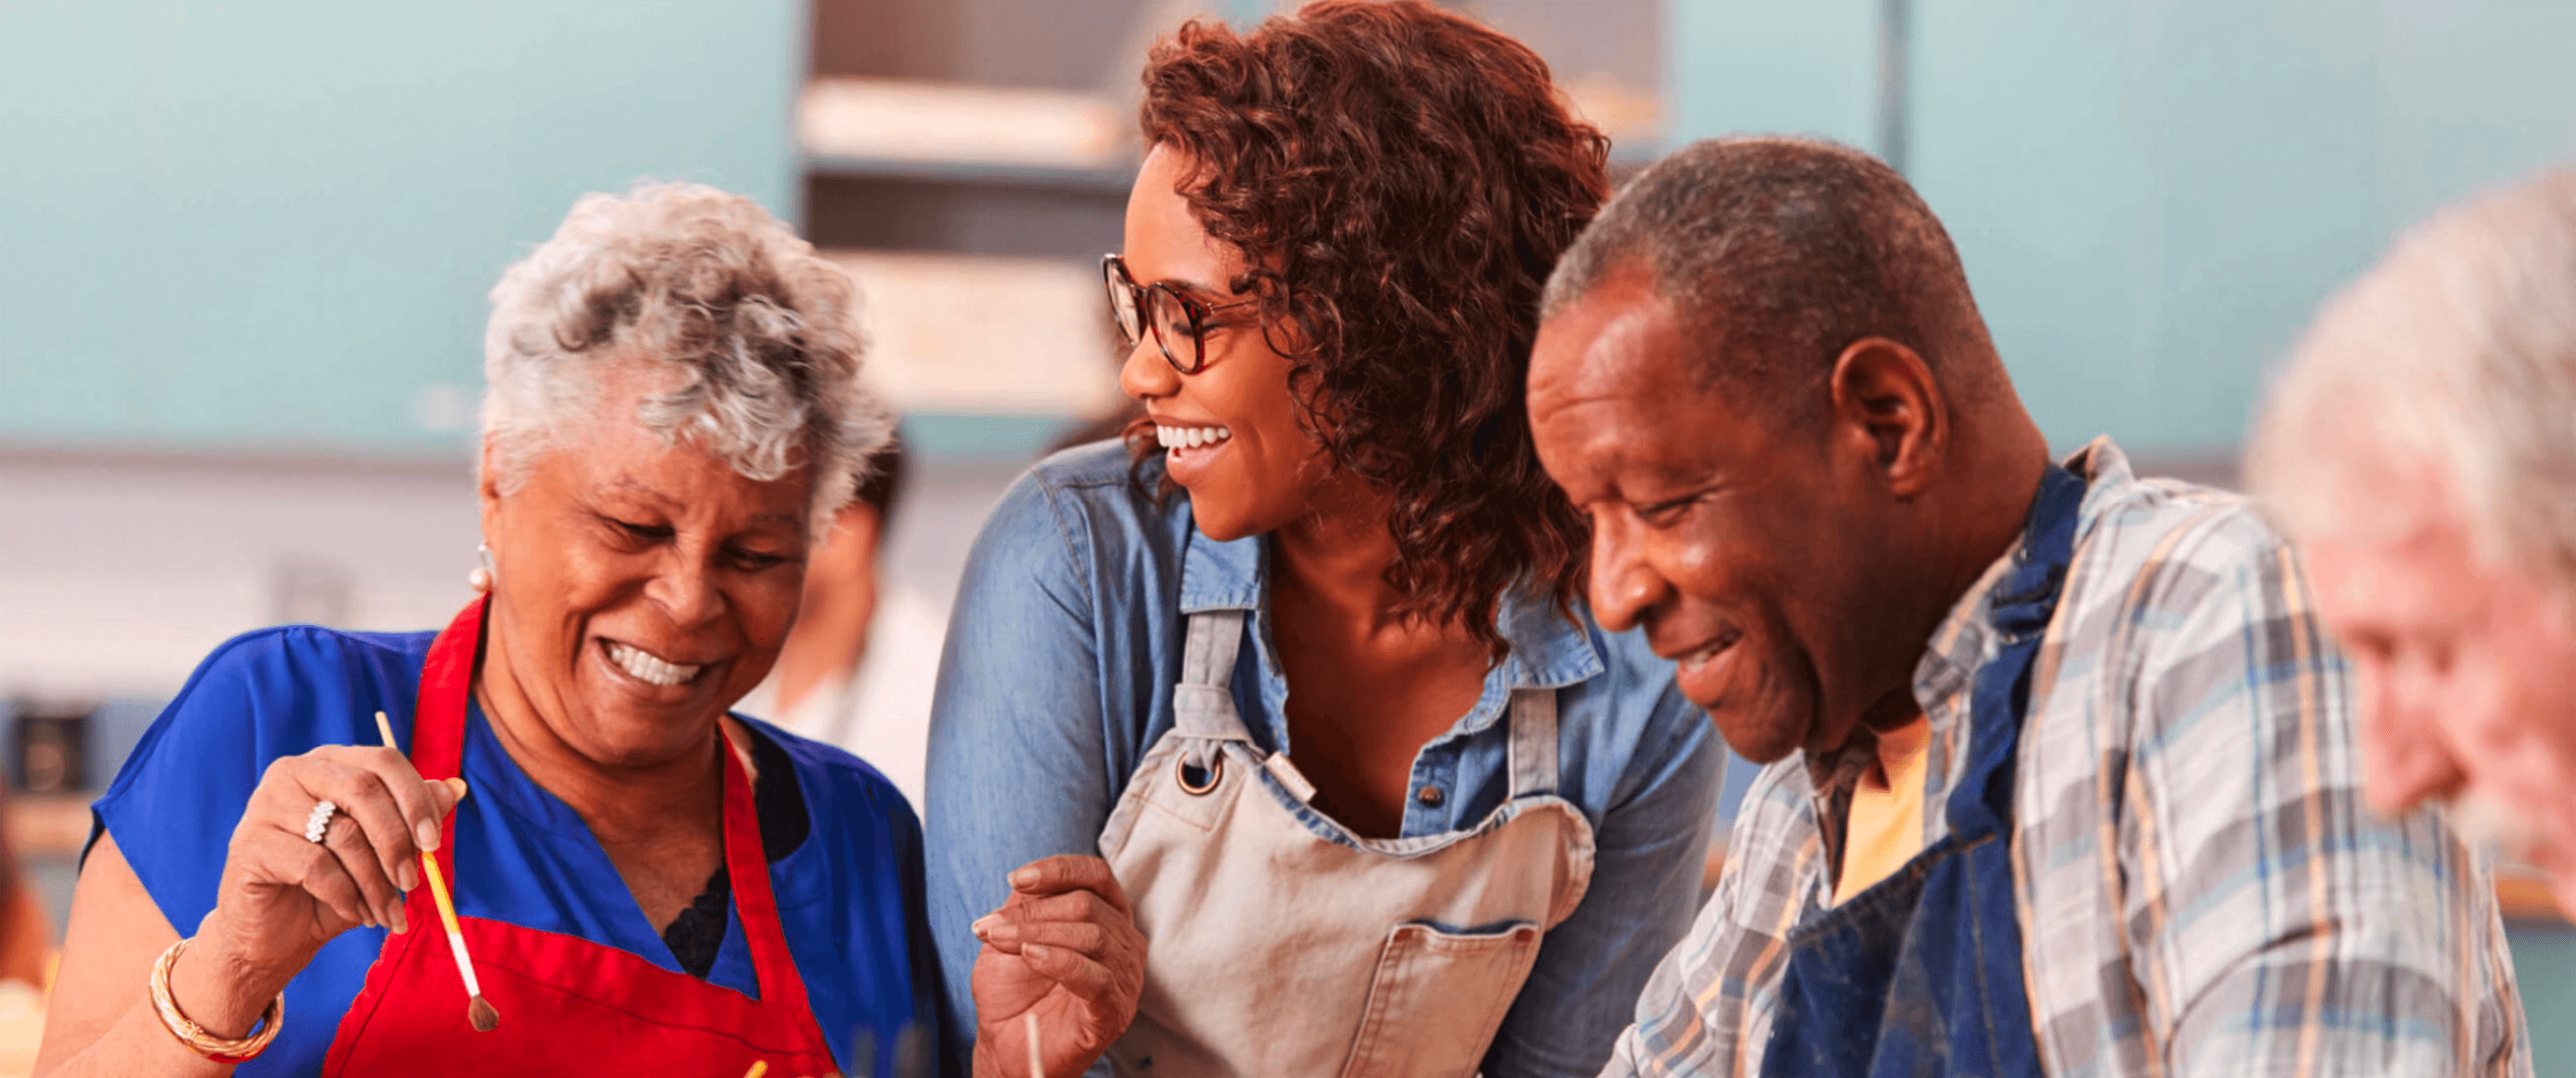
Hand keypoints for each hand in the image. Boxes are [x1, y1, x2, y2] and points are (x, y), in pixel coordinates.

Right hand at [194, 746, 466, 997]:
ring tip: (386, 912)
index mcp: (330, 763)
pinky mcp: (250, 844)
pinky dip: (345, 895)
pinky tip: (353, 912)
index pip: (384, 761)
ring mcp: (265, 805)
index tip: (434, 844)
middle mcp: (294, 772)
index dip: (416, 800)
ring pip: (344, 834)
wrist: (275, 935)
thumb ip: (413, 816)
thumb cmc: (332, 886)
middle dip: (398, 841)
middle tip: (412, 883)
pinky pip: (315, 866)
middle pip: (364, 790)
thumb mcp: (381, 851)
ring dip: (375, 882)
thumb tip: (455, 787)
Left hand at [969, 855, 1145, 1077]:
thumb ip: (1025, 905)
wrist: (1006, 1044)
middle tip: (991, 926)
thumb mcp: (1014, 934)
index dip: (1058, 870)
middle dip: (1032, 912)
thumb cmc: (1016, 989)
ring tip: (999, 940)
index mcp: (1107, 915)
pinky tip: (1030, 957)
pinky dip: (1060, 961)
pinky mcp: (1115, 1009)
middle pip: (1087, 905)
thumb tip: (1023, 882)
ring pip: (1092, 935)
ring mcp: (1124, 977)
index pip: (1096, 875)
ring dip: (1036, 934)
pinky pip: (1095, 977)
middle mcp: (1124, 942)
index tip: (1017, 879)